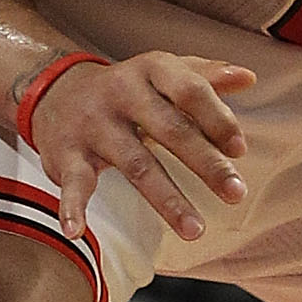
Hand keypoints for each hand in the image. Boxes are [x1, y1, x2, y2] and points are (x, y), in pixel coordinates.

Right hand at [26, 50, 256, 241]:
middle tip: (236, 194)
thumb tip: (247, 77)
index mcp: (151, 70)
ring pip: (134, 164)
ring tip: (195, 230)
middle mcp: (121, 93)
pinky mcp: (66, 153)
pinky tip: (78, 231)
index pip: (190, 90)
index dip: (217, 119)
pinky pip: (73, 183)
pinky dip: (72, 207)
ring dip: (167, 199)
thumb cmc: (128, 89)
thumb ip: (205, 76)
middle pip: (170, 129)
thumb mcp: (163, 73)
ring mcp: (93, 124)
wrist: (54, 91)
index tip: (240, 150)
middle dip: (206, 164)